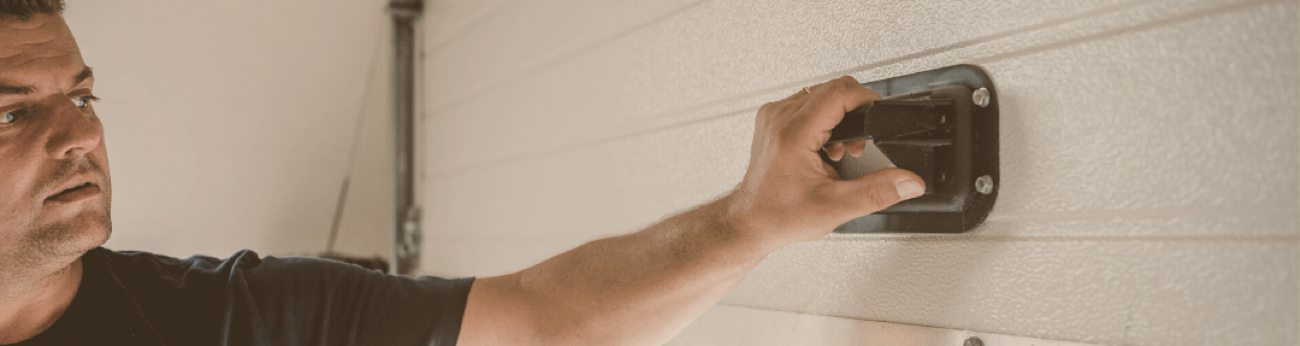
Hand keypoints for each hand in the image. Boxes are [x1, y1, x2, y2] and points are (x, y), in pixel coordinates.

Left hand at [725, 76, 925, 248]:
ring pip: (820, 94)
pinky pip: (806, 104)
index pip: (839, 92)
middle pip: (832, 88)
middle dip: (855, 113)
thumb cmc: (778, 215)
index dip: (867, 100)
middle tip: (855, 147)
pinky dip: (823, 120)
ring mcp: (773, 116)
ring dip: (839, 117)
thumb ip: (878, 192)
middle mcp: (780, 117)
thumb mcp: (835, 207)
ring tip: (838, 151)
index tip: (878, 114)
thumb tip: (908, 182)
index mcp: (794, 132)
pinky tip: (823, 148)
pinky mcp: (772, 120)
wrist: (749, 222)